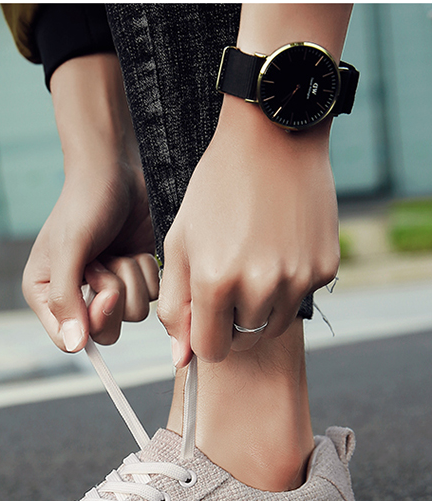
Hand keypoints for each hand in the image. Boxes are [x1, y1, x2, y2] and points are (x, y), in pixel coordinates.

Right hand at [23, 162, 157, 350]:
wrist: (114, 169)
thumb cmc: (83, 204)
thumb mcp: (68, 250)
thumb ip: (65, 298)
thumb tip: (73, 345)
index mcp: (45, 295)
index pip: (67, 340)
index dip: (91, 323)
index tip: (106, 293)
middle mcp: (75, 297)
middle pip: (105, 333)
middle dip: (114, 298)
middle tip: (110, 265)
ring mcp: (107, 289)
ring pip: (133, 315)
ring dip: (131, 279)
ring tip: (117, 251)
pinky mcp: (132, 278)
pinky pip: (150, 297)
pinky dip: (146, 272)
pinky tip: (132, 249)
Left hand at [157, 97, 340, 365]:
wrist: (272, 140)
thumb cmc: (214, 192)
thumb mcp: (179, 245)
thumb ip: (175, 307)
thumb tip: (182, 360)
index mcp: (216, 282)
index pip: (209, 350)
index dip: (202, 337)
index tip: (202, 318)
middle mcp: (261, 286)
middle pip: (243, 341)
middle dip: (229, 325)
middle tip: (224, 284)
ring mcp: (298, 278)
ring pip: (272, 327)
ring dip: (258, 309)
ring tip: (250, 264)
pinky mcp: (325, 268)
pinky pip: (299, 300)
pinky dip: (286, 287)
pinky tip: (277, 249)